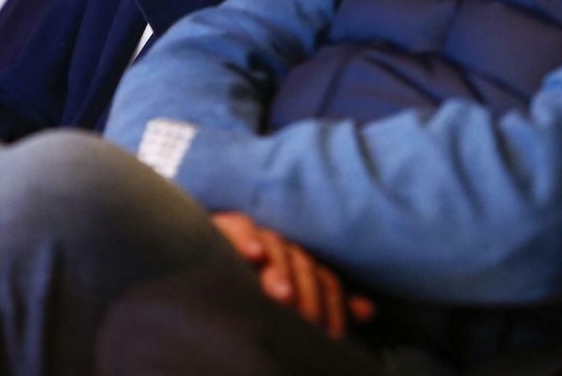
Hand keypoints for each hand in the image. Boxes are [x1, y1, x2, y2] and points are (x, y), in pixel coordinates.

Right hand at [211, 212, 373, 337]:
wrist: (193, 274)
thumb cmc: (243, 302)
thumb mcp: (284, 310)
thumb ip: (322, 306)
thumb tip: (369, 310)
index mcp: (297, 268)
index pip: (324, 280)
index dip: (334, 306)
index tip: (332, 337)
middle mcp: (277, 250)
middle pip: (303, 262)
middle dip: (309, 293)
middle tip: (307, 322)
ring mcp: (250, 239)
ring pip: (276, 245)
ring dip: (281, 270)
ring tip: (282, 295)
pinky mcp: (218, 229)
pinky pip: (236, 224)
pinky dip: (246, 237)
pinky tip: (253, 255)